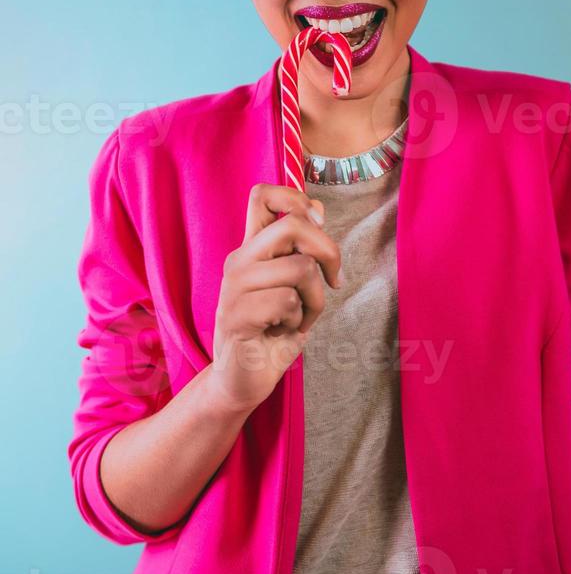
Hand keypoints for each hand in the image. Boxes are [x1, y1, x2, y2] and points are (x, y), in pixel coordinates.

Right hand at [209, 183, 341, 414]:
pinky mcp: (236, 316)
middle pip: (292, 224)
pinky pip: (288, 301)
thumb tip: (317, 208)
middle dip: (328, 251)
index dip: (296, 199)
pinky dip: (300, 320)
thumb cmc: (273, 328)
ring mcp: (234, 287)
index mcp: (252, 247)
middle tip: (333, 280)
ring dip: (315, 298)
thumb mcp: (293, 282)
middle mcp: (239, 260)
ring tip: (299, 317)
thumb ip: (301, 248)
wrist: (244, 378)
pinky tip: (283, 331)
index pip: (263, 195)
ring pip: (300, 267)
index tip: (317, 228)